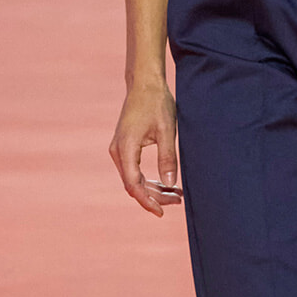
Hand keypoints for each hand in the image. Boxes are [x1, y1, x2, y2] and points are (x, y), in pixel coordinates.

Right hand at [109, 82, 182, 217]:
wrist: (144, 84)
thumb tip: (170, 185)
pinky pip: (134, 171)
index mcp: (126, 147)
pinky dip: (149, 179)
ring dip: (153, 189)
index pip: (134, 184)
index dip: (147, 201)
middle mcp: (118, 151)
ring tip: (176, 195)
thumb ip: (168, 158)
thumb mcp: (167, 130)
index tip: (162, 212)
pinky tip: (166, 184)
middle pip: (134, 185)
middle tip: (178, 201)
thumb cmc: (156, 103)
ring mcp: (119, 150)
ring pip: (134, 179)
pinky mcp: (124, 148)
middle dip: (155, 196)